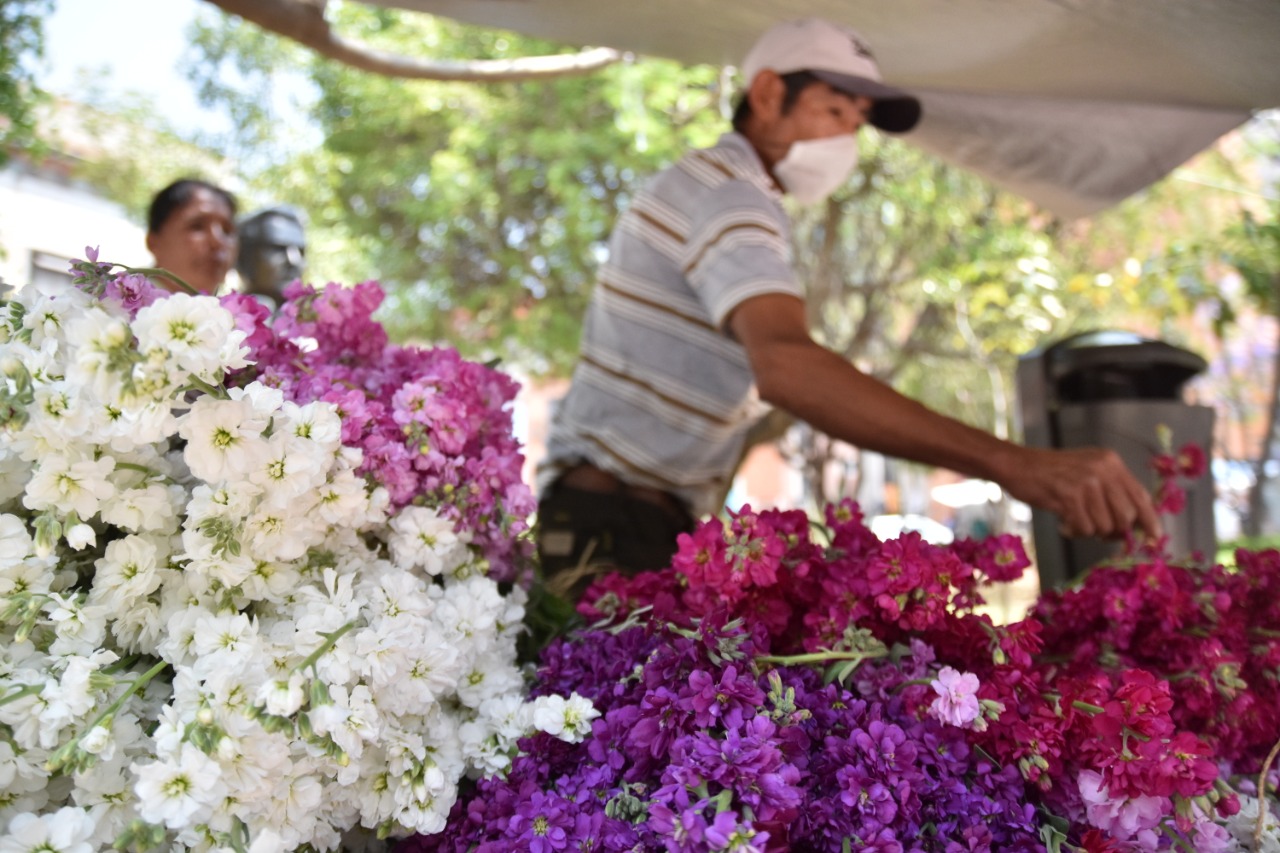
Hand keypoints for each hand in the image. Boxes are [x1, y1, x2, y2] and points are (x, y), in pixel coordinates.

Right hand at [998, 446, 1162, 540]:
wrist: (1017, 465)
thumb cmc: (1051, 472)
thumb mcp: (1088, 471)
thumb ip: (1111, 491)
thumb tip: (1135, 524)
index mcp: (1111, 462)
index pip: (1140, 496)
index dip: (1150, 520)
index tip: (1155, 537)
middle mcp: (1103, 470)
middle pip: (1126, 516)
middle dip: (1114, 531)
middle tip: (1098, 533)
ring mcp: (1086, 482)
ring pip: (1104, 526)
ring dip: (1090, 531)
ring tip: (1073, 522)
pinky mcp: (1069, 496)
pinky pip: (1084, 528)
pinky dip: (1074, 531)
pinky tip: (1063, 523)